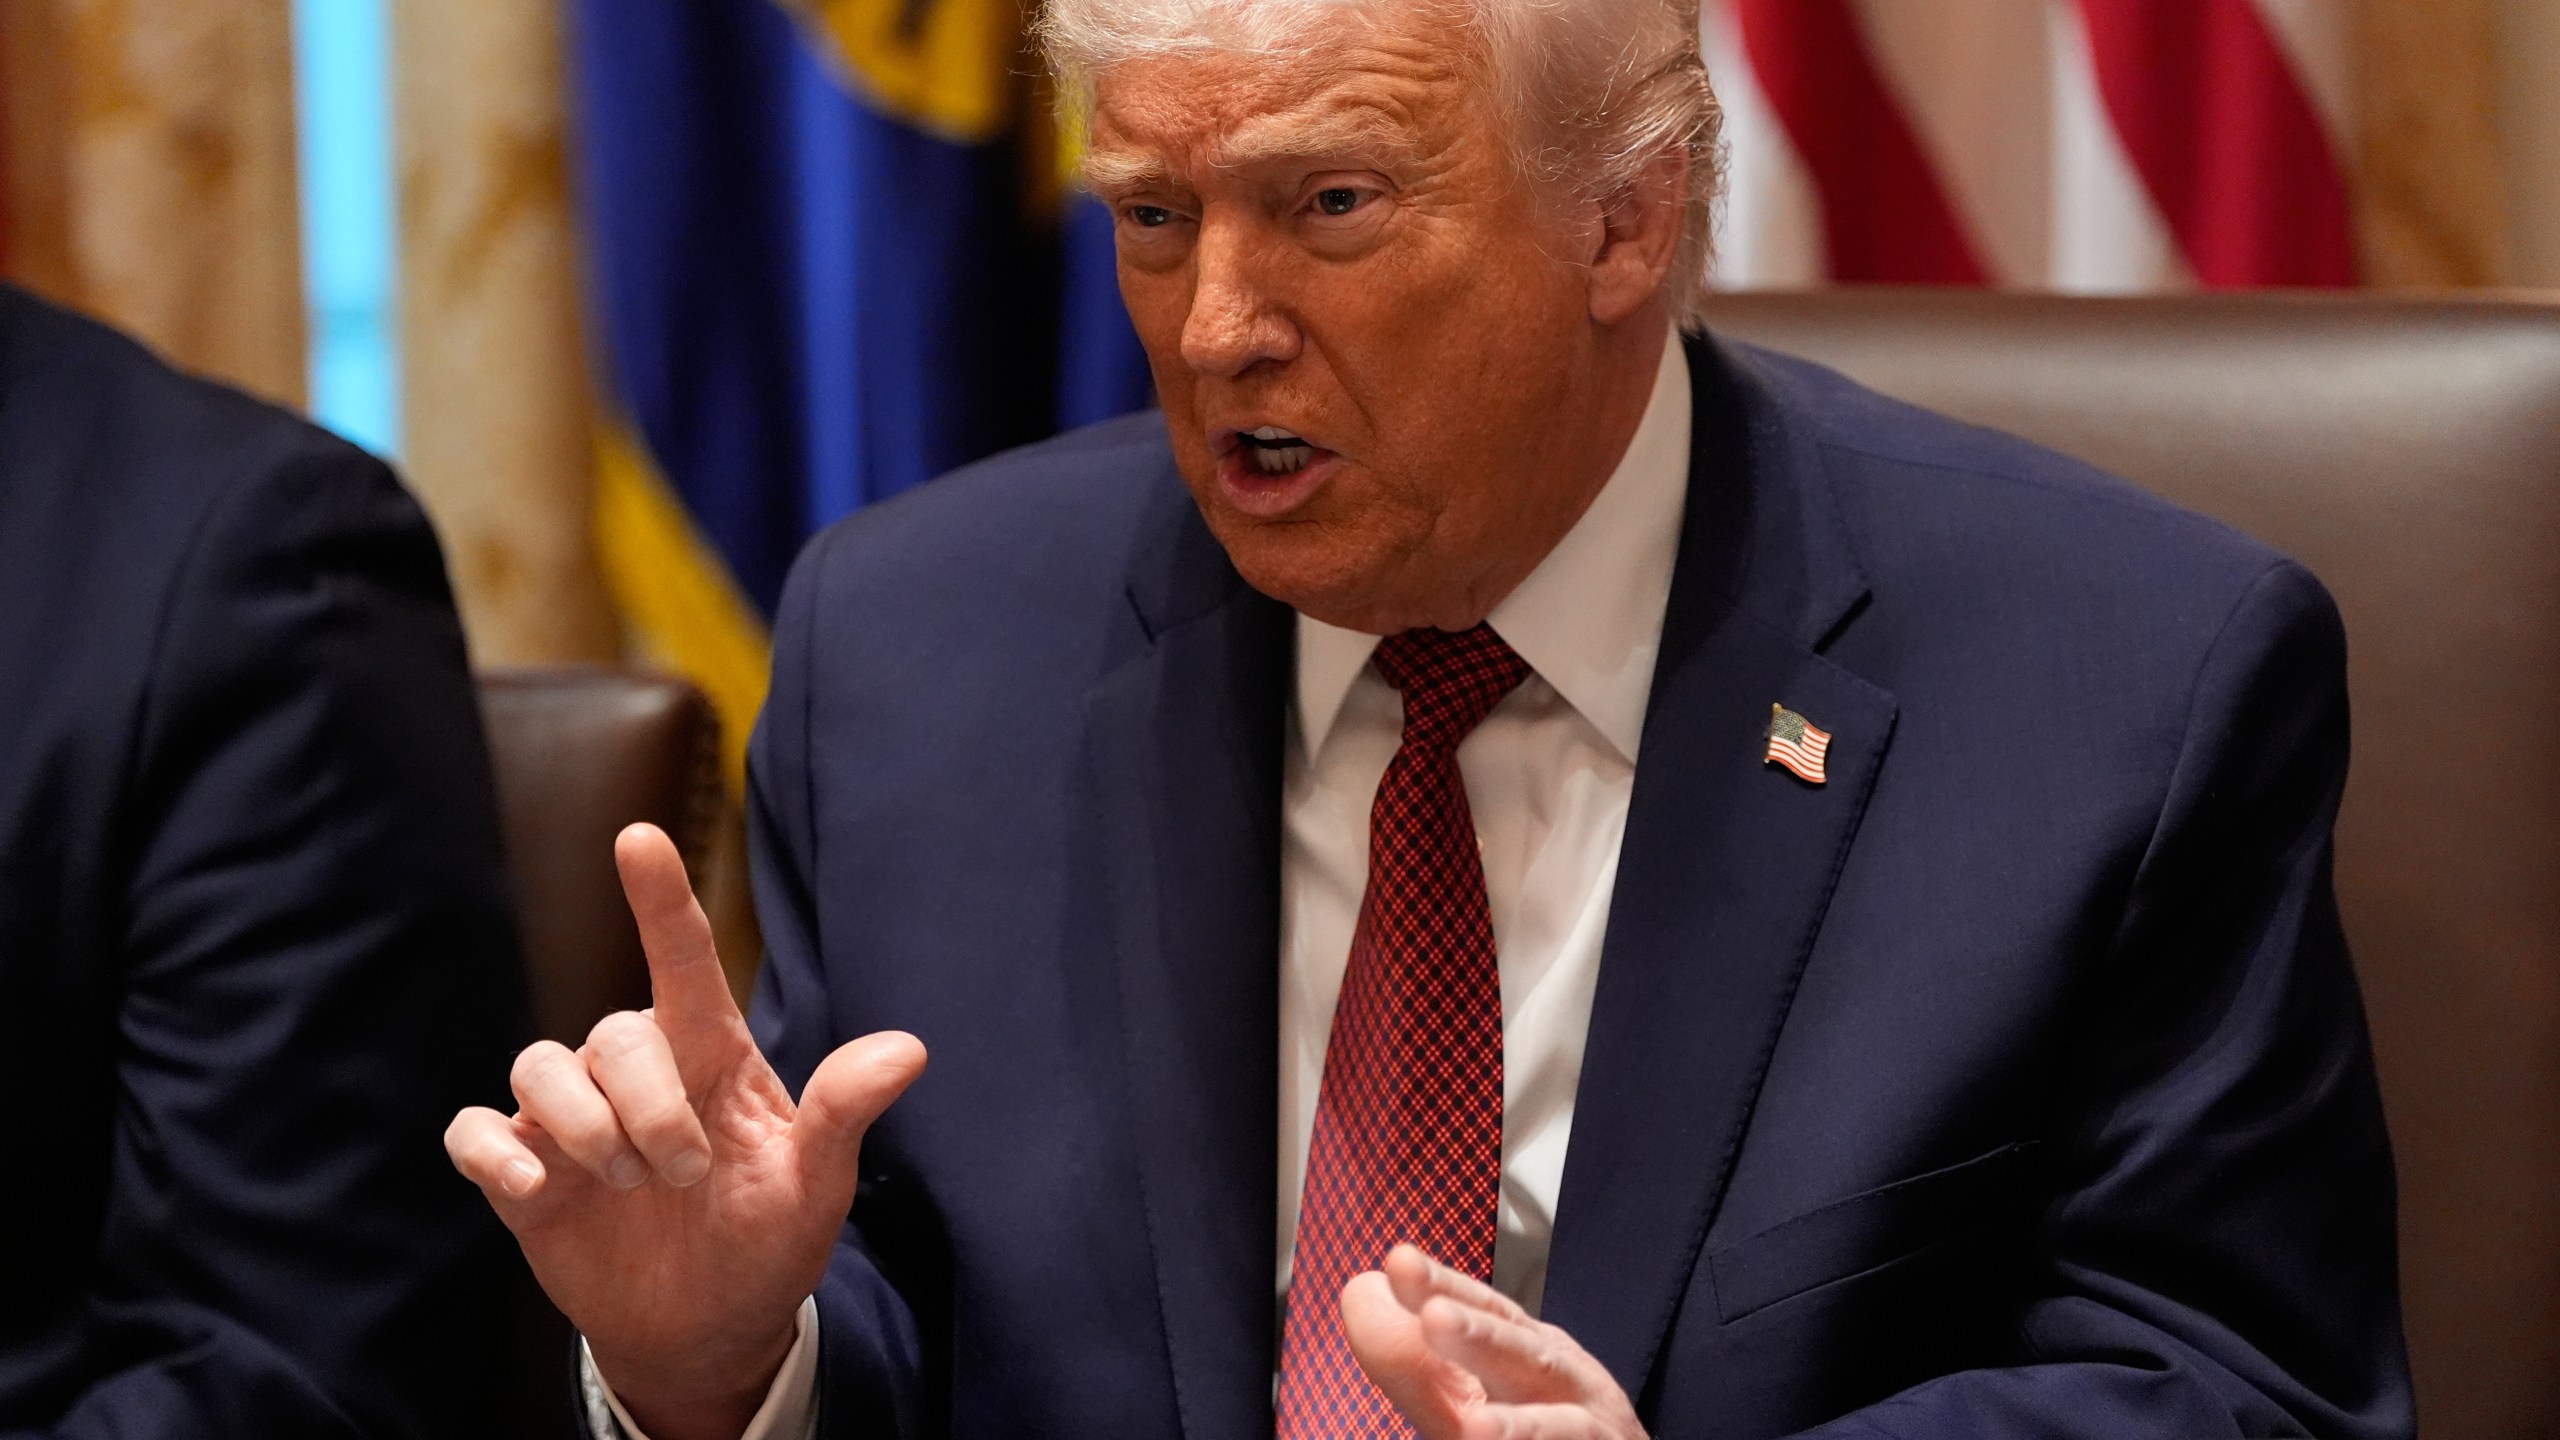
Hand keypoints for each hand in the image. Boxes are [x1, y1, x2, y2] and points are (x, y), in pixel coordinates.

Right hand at [444, 824, 926, 1439]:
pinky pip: (474, 1131)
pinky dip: (498, 1154)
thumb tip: (910, 1050)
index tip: (639, 837)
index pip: (681, 958)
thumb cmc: (767, 1240)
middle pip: (613, 1034)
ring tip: (629, 1183)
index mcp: (708, 1053)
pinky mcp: (524, 1172)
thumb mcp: (815, 1183)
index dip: (659, 897)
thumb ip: (844, 1113)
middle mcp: (634, 1071)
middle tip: (686, 1173)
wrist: (709, 1331)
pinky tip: (537, 1189)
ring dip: (585, 1127)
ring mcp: (572, 1120)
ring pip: (538, 1066)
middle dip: (649, 1107)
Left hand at [1342, 1245, 1647, 1439]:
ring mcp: (1591, 1427)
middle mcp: (1565, 1383)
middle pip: (1523, 1356)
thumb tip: (1361, 1293)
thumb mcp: (1482, 1390)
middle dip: (1481, 1337)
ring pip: (1560, 1424)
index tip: (1399, 1262)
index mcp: (1528, 1353)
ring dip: (1520, 1426)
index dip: (1446, 1288)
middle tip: (1435, 1317)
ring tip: (1475, 1428)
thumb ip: (1418, 1358)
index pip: (1487, 1313)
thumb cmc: (1550, 1427)